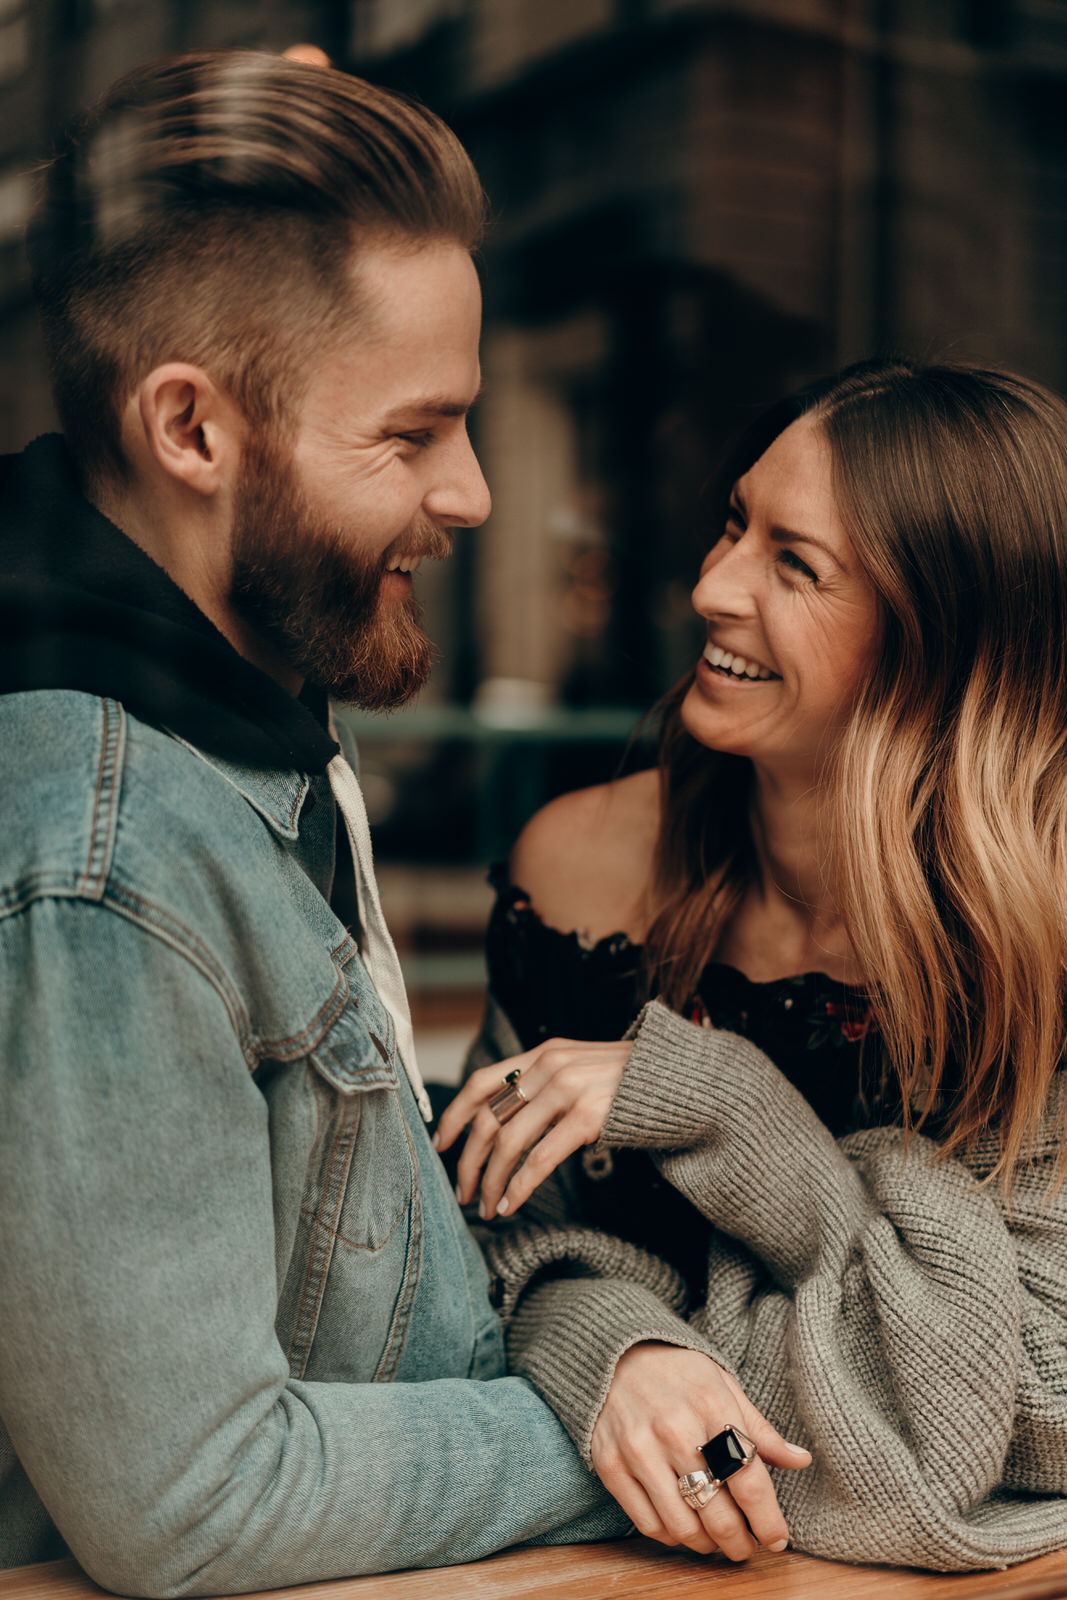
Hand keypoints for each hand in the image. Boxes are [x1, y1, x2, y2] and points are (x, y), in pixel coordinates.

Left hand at [434, 1038, 631, 1217]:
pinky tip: (511, 1204)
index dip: (456, 1115)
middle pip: (489, 1118)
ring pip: (508, 1143)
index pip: (482, 1081)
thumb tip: (505, 1120)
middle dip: (469, 1161)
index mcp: (544, 1054)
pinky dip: (520, 1187)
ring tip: (485, 1207)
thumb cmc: (631, 1085)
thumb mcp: (581, 1069)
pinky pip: (540, 1159)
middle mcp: (551, 1066)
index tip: (441, 1144)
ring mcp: (569, 1090)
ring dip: (491, 1181)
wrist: (683, 1081)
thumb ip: (546, 1083)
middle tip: (462, 1192)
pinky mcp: (589, 1117)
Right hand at [591, 1343, 810, 1560]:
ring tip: (716, 1540)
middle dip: (739, 1543)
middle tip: (746, 1547)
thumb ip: (758, 1428)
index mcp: (711, 1405)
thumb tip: (800, 1460)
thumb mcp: (723, 1385)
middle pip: (717, 1512)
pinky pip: (648, 1523)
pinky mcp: (610, 1464)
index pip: (749, 1480)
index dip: (768, 1520)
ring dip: (706, 1545)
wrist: (614, 1352)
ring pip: (682, 1526)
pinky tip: (684, 1527)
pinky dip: (671, 1537)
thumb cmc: (678, 1371)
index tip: (776, 1539)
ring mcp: (638, 1449)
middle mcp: (674, 1429)